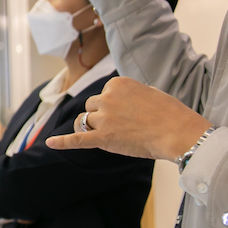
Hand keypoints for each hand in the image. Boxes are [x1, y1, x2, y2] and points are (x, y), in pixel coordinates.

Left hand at [44, 76, 211, 160]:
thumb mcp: (149, 92)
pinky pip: (76, 139)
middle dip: (102, 116)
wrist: (177, 132)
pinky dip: (62, 142)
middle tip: (124, 126)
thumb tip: (122, 101)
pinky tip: (50, 143)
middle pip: (92, 107)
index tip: (131, 113)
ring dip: (93, 128)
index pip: (104, 94)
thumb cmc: (169, 114)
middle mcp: (106, 98)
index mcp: (117, 84)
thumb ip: (130, 94)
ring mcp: (103, 118)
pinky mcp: (102, 138)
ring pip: (85, 122)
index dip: (114, 106)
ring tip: (109, 135)